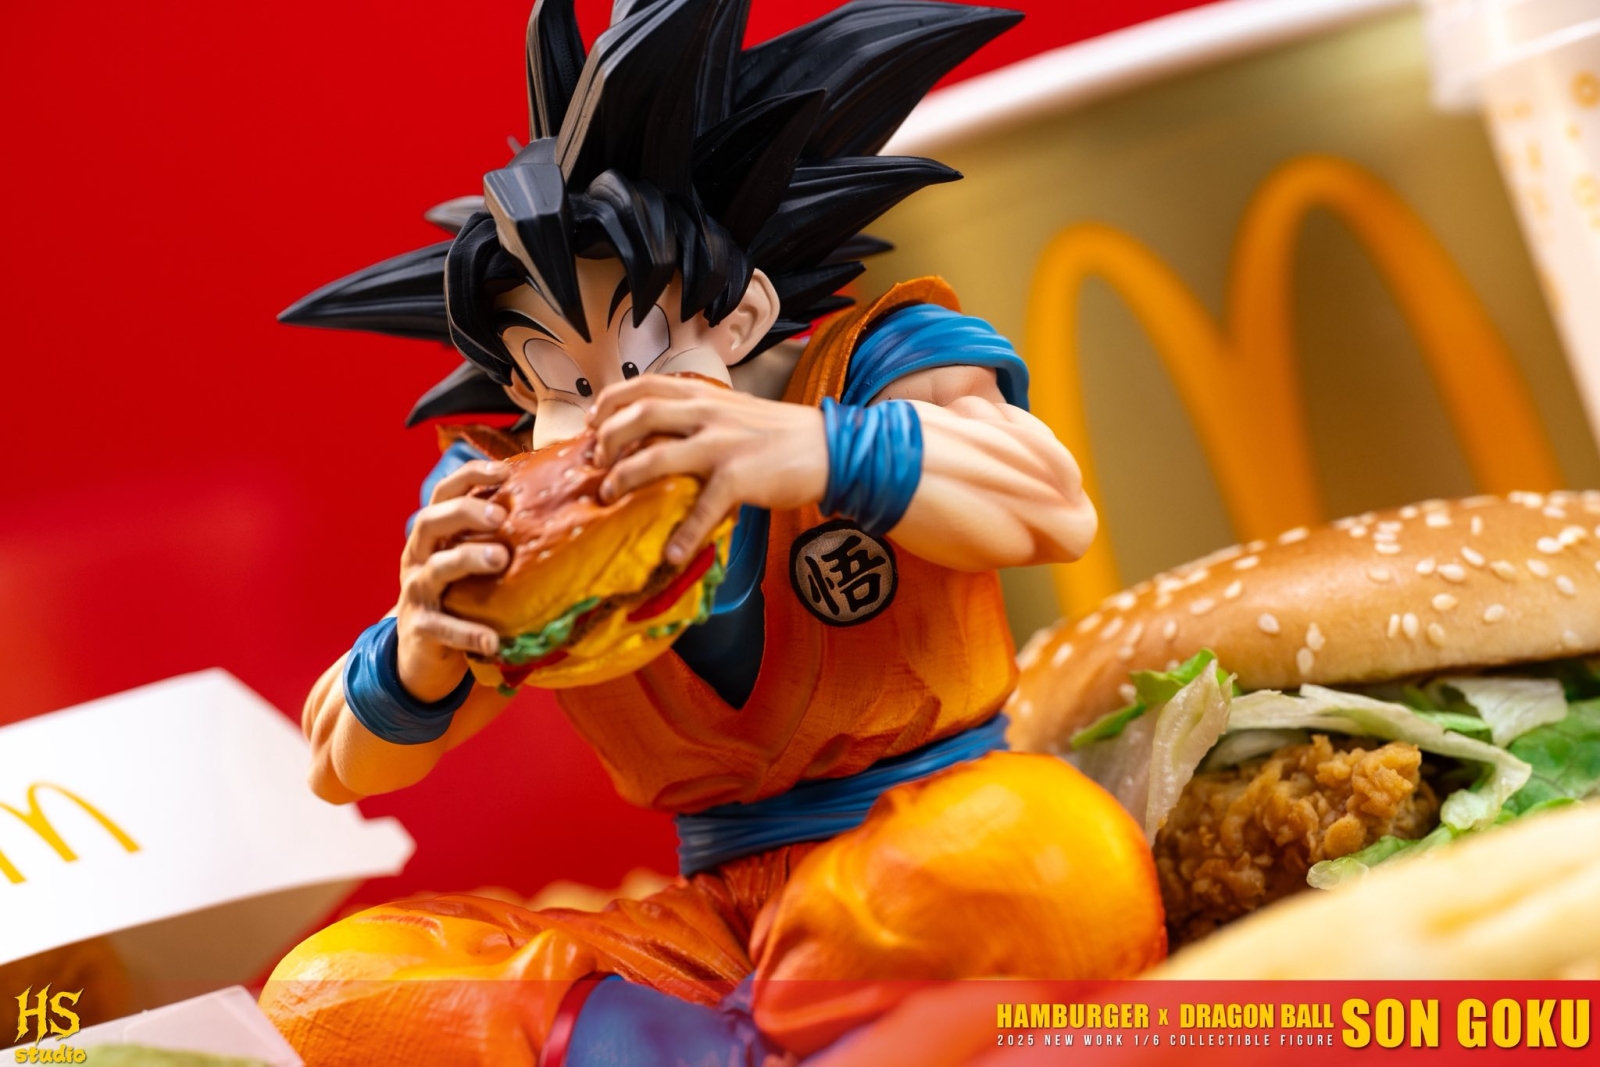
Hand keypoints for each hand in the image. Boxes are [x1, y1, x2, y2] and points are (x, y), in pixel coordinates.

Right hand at [395, 459, 509, 701]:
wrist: (422, 653)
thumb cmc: (459, 597)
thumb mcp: (470, 562)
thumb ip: (495, 538)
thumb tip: (550, 504)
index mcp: (434, 536)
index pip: (444, 494)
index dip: (469, 475)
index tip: (504, 470)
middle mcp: (419, 558)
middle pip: (430, 522)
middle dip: (465, 512)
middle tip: (501, 516)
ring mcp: (416, 593)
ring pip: (435, 569)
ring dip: (467, 559)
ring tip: (500, 559)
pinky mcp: (420, 628)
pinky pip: (441, 628)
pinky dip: (467, 632)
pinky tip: (492, 639)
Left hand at [590, 374, 828, 563]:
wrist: (829, 447)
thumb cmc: (780, 434)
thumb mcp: (733, 410)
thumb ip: (698, 415)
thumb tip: (660, 435)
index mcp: (704, 395)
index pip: (644, 384)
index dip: (611, 402)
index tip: (592, 422)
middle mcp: (707, 413)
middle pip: (639, 416)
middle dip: (607, 440)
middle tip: (595, 464)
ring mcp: (722, 444)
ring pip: (655, 457)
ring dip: (624, 478)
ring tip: (610, 498)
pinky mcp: (739, 476)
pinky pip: (702, 508)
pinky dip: (684, 533)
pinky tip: (672, 553)